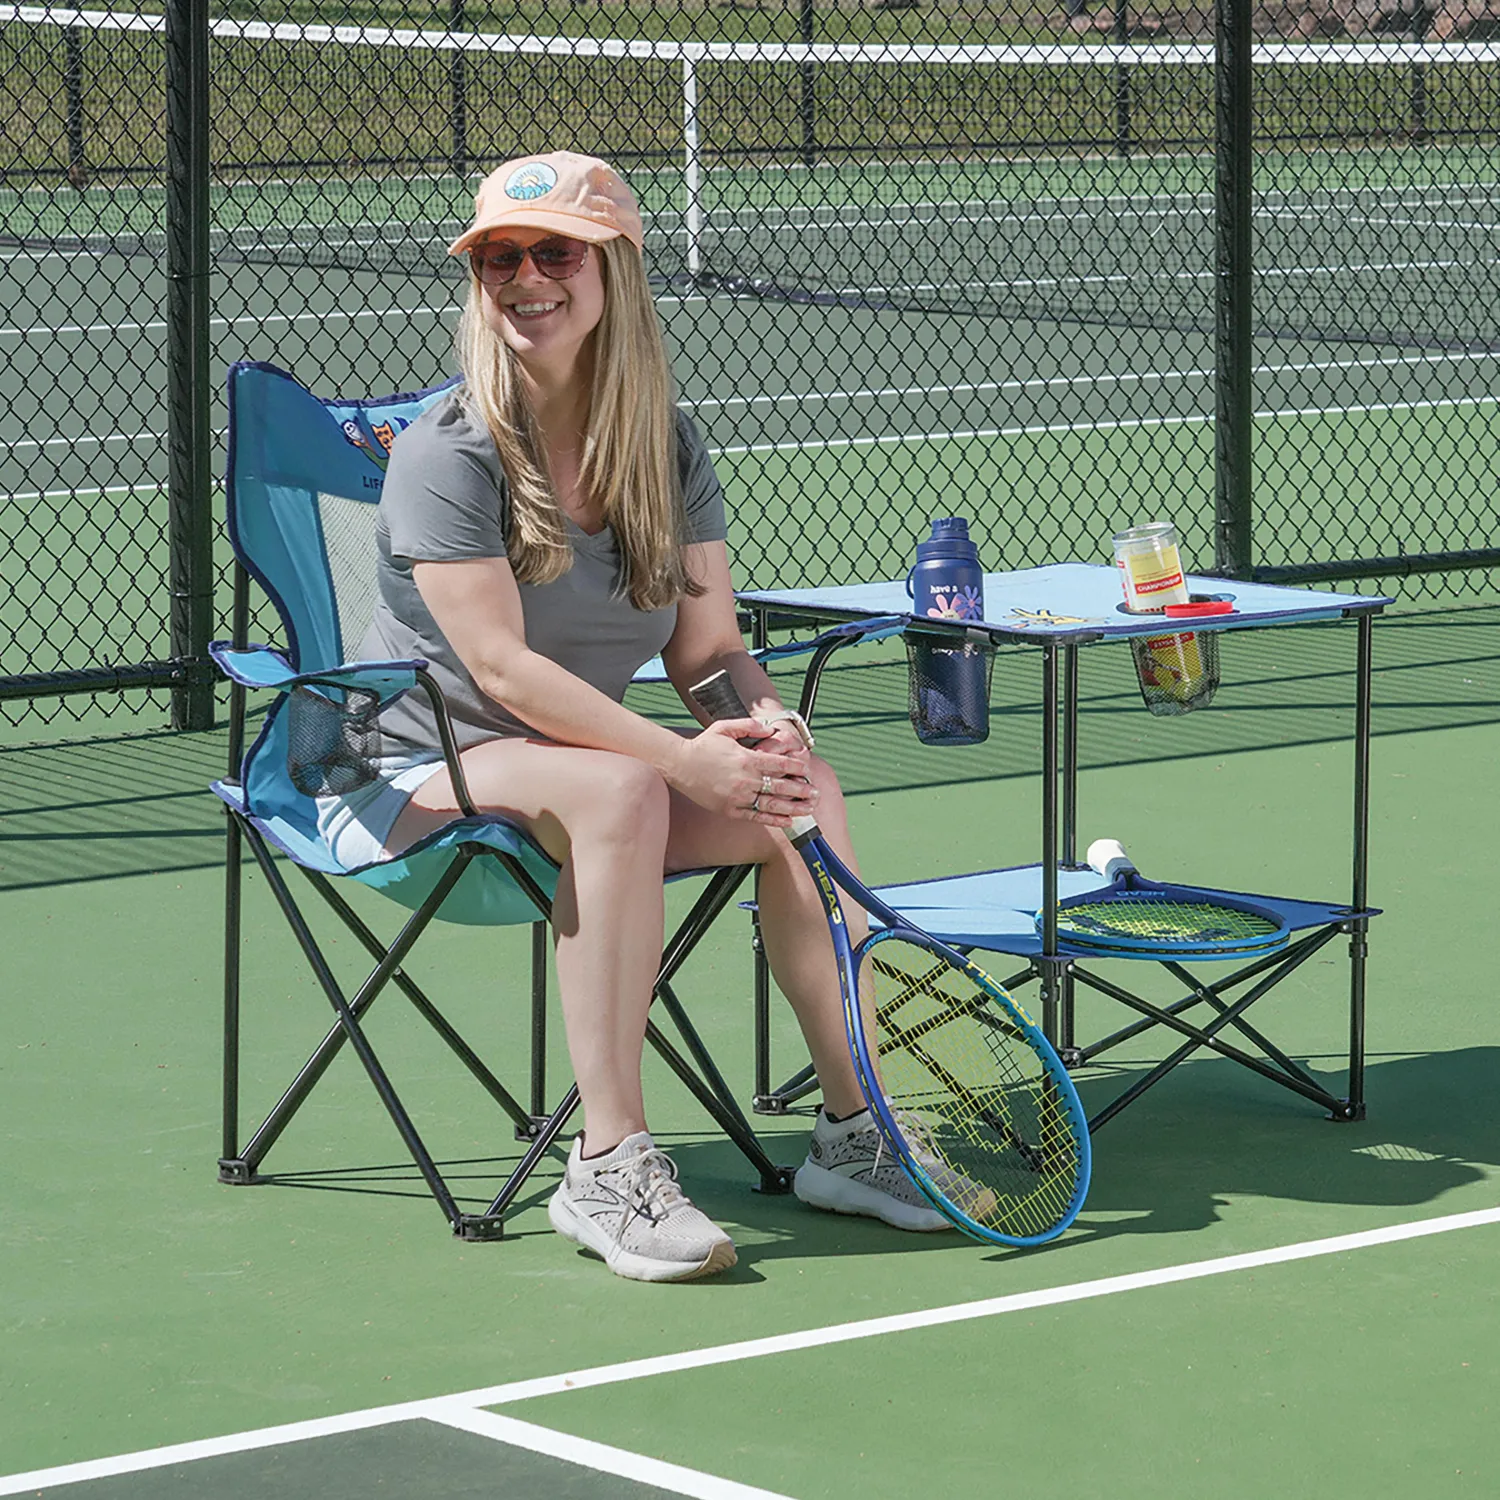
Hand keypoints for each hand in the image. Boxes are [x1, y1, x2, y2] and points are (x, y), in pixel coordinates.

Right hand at [670, 719, 818, 825]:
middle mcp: (745, 779)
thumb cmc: (702, 746)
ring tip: (808, 809)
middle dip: (801, 790)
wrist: (679, 764)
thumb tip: (771, 729)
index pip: (780, 765)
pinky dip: (773, 820)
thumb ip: (750, 726)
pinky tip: (787, 821)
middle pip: (780, 786)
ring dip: (793, 808)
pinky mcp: (730, 810)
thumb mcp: (725, 728)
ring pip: (772, 804)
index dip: (797, 768)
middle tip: (816, 793)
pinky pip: (756, 817)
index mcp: (746, 758)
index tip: (808, 770)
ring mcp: (738, 797)